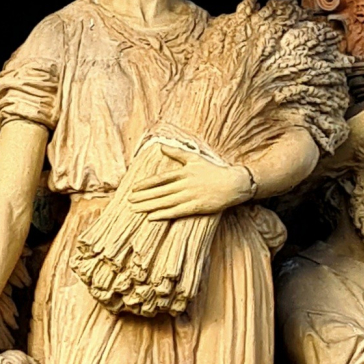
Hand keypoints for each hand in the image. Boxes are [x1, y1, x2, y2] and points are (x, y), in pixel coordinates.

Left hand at [129, 146, 252, 220]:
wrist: (233, 183)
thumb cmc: (214, 170)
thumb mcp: (195, 158)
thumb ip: (177, 152)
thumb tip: (161, 146)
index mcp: (183, 172)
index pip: (160, 179)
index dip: (146, 184)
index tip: (133, 188)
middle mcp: (184, 184)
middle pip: (159, 192)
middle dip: (143, 197)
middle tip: (129, 201)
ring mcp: (190, 196)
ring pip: (165, 202)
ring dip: (149, 206)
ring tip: (135, 209)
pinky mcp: (196, 207)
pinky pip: (176, 212)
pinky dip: (163, 214)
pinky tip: (152, 217)